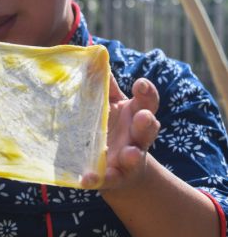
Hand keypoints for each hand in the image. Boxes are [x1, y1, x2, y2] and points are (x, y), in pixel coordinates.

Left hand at [83, 75, 160, 190]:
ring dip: (133, 154)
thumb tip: (94, 57)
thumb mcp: (109, 105)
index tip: (140, 84)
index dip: (147, 92)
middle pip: (149, 127)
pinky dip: (98, 179)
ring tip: (130, 154)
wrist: (115, 167)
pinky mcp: (114, 177)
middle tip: (143, 118)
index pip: (148, 100)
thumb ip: (103, 86)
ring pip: (135, 155)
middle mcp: (137, 136)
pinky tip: (87, 179)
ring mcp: (128, 158)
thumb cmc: (112, 127)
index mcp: (136, 113)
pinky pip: (107, 179)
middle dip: (147, 122)